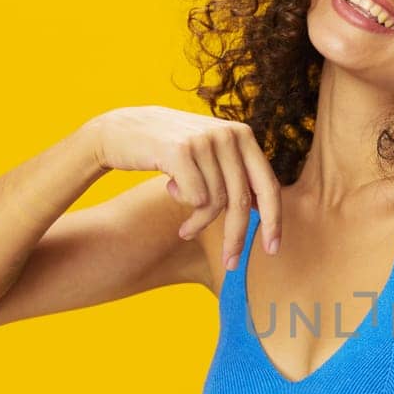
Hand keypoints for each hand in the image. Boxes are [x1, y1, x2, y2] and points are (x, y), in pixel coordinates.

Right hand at [86, 106, 282, 268]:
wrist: (120, 130)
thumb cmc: (168, 150)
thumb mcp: (209, 154)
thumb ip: (234, 172)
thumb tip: (261, 208)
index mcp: (242, 134)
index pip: (268, 185)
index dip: (274, 221)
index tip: (273, 250)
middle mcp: (228, 134)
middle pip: (242, 201)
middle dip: (236, 237)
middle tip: (230, 263)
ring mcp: (204, 140)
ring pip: (215, 203)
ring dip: (199, 224)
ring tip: (185, 230)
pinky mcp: (180, 150)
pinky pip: (195, 198)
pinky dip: (185, 207)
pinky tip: (169, 192)